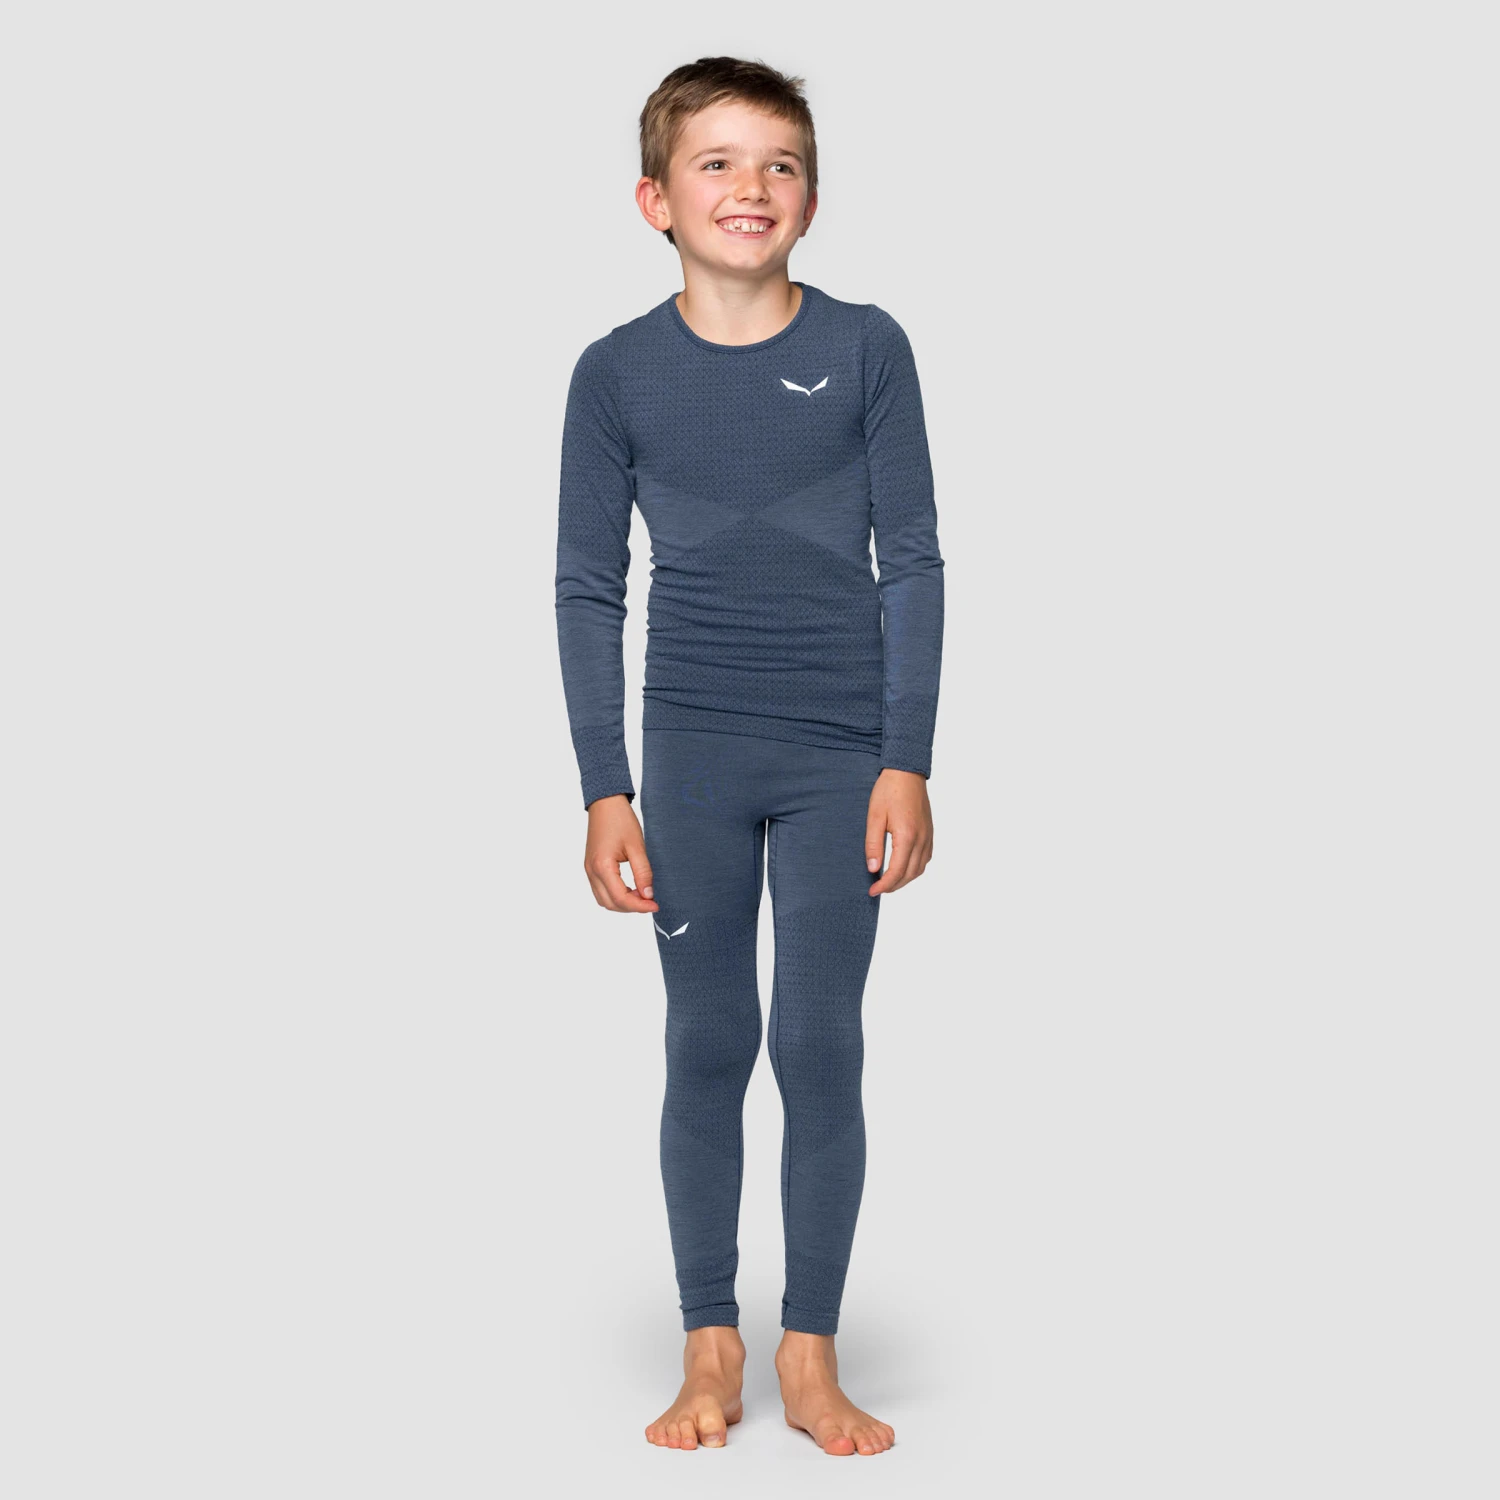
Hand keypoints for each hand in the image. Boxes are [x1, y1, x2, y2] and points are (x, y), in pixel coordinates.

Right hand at [582, 794, 659, 912]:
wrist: (605, 803)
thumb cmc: (621, 820)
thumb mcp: (637, 846)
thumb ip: (643, 872)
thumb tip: (648, 895)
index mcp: (602, 866)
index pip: (621, 898)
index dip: (639, 906)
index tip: (655, 905)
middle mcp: (592, 871)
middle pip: (610, 903)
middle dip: (631, 907)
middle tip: (650, 901)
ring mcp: (589, 870)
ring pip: (604, 900)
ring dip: (622, 903)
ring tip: (642, 895)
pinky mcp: (591, 867)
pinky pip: (601, 890)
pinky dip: (615, 895)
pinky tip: (631, 888)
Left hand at [865, 770, 933, 895]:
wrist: (906, 772)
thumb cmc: (888, 791)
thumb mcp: (874, 817)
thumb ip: (873, 844)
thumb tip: (873, 868)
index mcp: (907, 836)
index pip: (896, 872)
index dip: (884, 886)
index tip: (872, 891)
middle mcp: (921, 839)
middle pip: (909, 874)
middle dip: (893, 886)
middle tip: (877, 889)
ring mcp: (928, 836)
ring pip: (919, 869)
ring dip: (904, 879)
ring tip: (888, 881)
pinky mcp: (930, 832)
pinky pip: (925, 858)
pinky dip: (914, 869)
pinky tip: (902, 867)